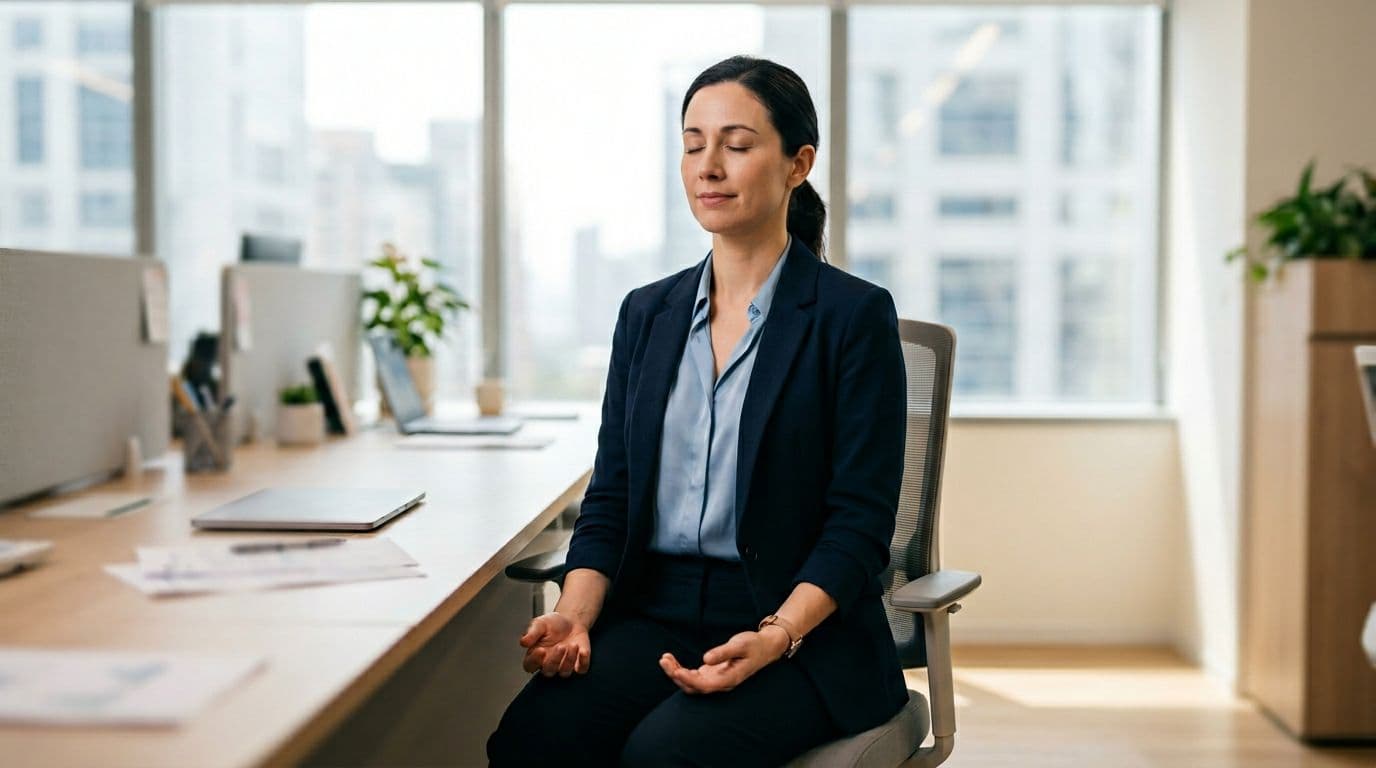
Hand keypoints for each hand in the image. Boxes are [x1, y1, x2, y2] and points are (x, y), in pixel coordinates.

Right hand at [520, 612, 591, 677]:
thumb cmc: (553, 624)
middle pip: (548, 671)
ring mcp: (563, 666)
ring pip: (564, 672)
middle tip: (560, 646)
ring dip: (569, 660)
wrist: (571, 621)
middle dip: (555, 660)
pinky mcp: (578, 665)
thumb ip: (532, 633)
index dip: (535, 661)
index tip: (541, 650)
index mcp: (535, 656)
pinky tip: (582, 651)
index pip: (530, 666)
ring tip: (572, 645)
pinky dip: (583, 662)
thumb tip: (523, 642)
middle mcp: (548, 664)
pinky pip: (581, 670)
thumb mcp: (540, 623)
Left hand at [658, 628, 789, 693]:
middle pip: (694, 687)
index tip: (676, 670)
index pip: (705, 686)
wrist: (764, 647)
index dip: (689, 680)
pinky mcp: (711, 674)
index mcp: (729, 680)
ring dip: (676, 673)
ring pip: (691, 684)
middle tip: (664, 660)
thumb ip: (724, 652)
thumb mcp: (740, 645)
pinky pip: (692, 676)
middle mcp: (720, 684)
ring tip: (664, 658)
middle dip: (677, 676)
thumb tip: (705, 658)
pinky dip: (680, 669)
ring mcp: (715, 680)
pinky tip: (671, 660)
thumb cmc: (753, 645)